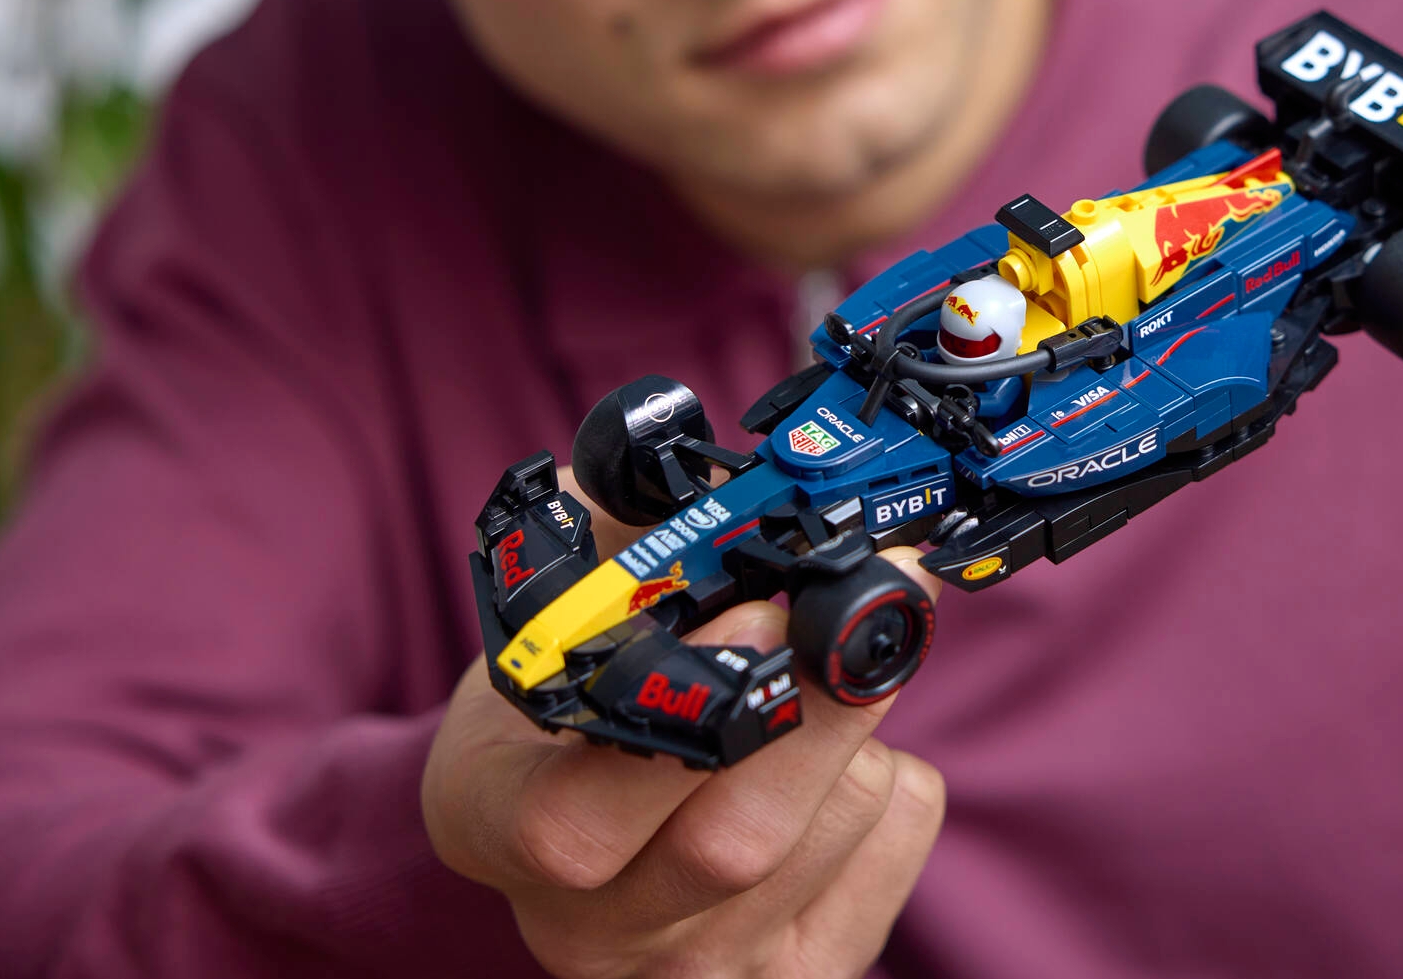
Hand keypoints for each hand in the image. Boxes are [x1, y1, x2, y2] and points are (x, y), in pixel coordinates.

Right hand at [423, 505, 945, 978]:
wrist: (583, 828)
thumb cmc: (569, 702)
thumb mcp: (543, 624)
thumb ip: (603, 547)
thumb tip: (682, 473)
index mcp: (502, 834)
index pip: (579, 822)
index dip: (688, 711)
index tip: (761, 609)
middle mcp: (597, 935)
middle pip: (740, 839)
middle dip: (825, 696)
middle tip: (876, 587)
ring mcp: (707, 972)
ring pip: (836, 827)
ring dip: (863, 722)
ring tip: (823, 675)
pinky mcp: (810, 976)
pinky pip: (899, 842)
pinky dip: (899, 772)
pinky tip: (843, 754)